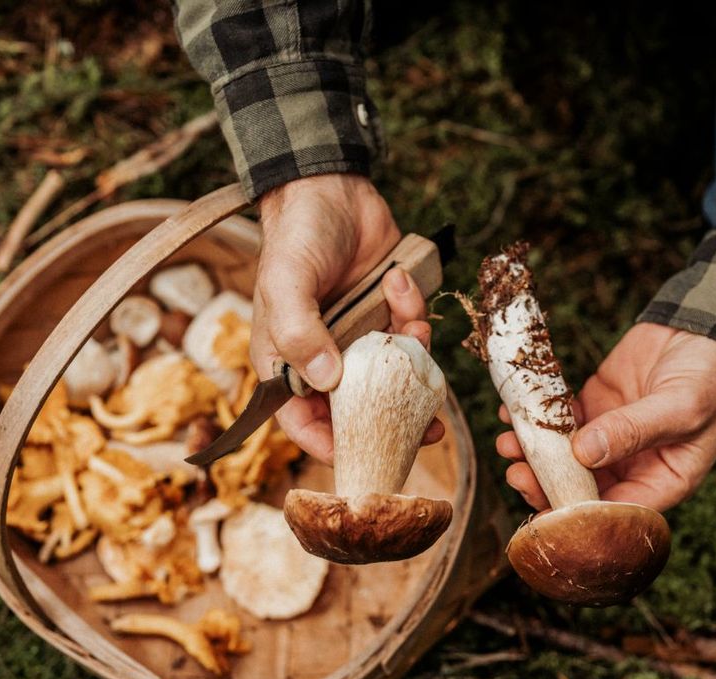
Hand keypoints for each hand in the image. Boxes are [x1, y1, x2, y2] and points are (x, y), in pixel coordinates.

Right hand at [250, 173, 439, 461]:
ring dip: (412, 358)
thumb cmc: (295, 236)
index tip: (364, 454)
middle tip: (429, 430)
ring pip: (394, 375)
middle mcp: (324, 358)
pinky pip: (411, 334)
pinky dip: (414, 314)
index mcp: (288, 361)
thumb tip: (327, 380)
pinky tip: (401, 282)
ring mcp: (359, 339)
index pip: (302, 421)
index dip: (330, 445)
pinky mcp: (388, 317)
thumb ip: (299, 332)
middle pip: (357, 410)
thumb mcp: (286, 282)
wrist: (330, 187)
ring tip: (414, 330)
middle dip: (393, 418)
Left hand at [497, 322, 715, 510]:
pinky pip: (558, 421)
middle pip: (580, 489)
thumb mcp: (682, 407)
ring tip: (508, 442)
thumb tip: (585, 454)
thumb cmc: (712, 377)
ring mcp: (608, 437)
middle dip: (544, 484)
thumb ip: (635, 430)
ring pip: (562, 457)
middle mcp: (631, 467)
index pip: (616, 513)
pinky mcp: (592, 408)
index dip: (579, 514)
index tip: (546, 506)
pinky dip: (536, 418)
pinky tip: (513, 411)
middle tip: (517, 473)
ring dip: (532, 454)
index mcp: (662, 482)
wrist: (707, 329)